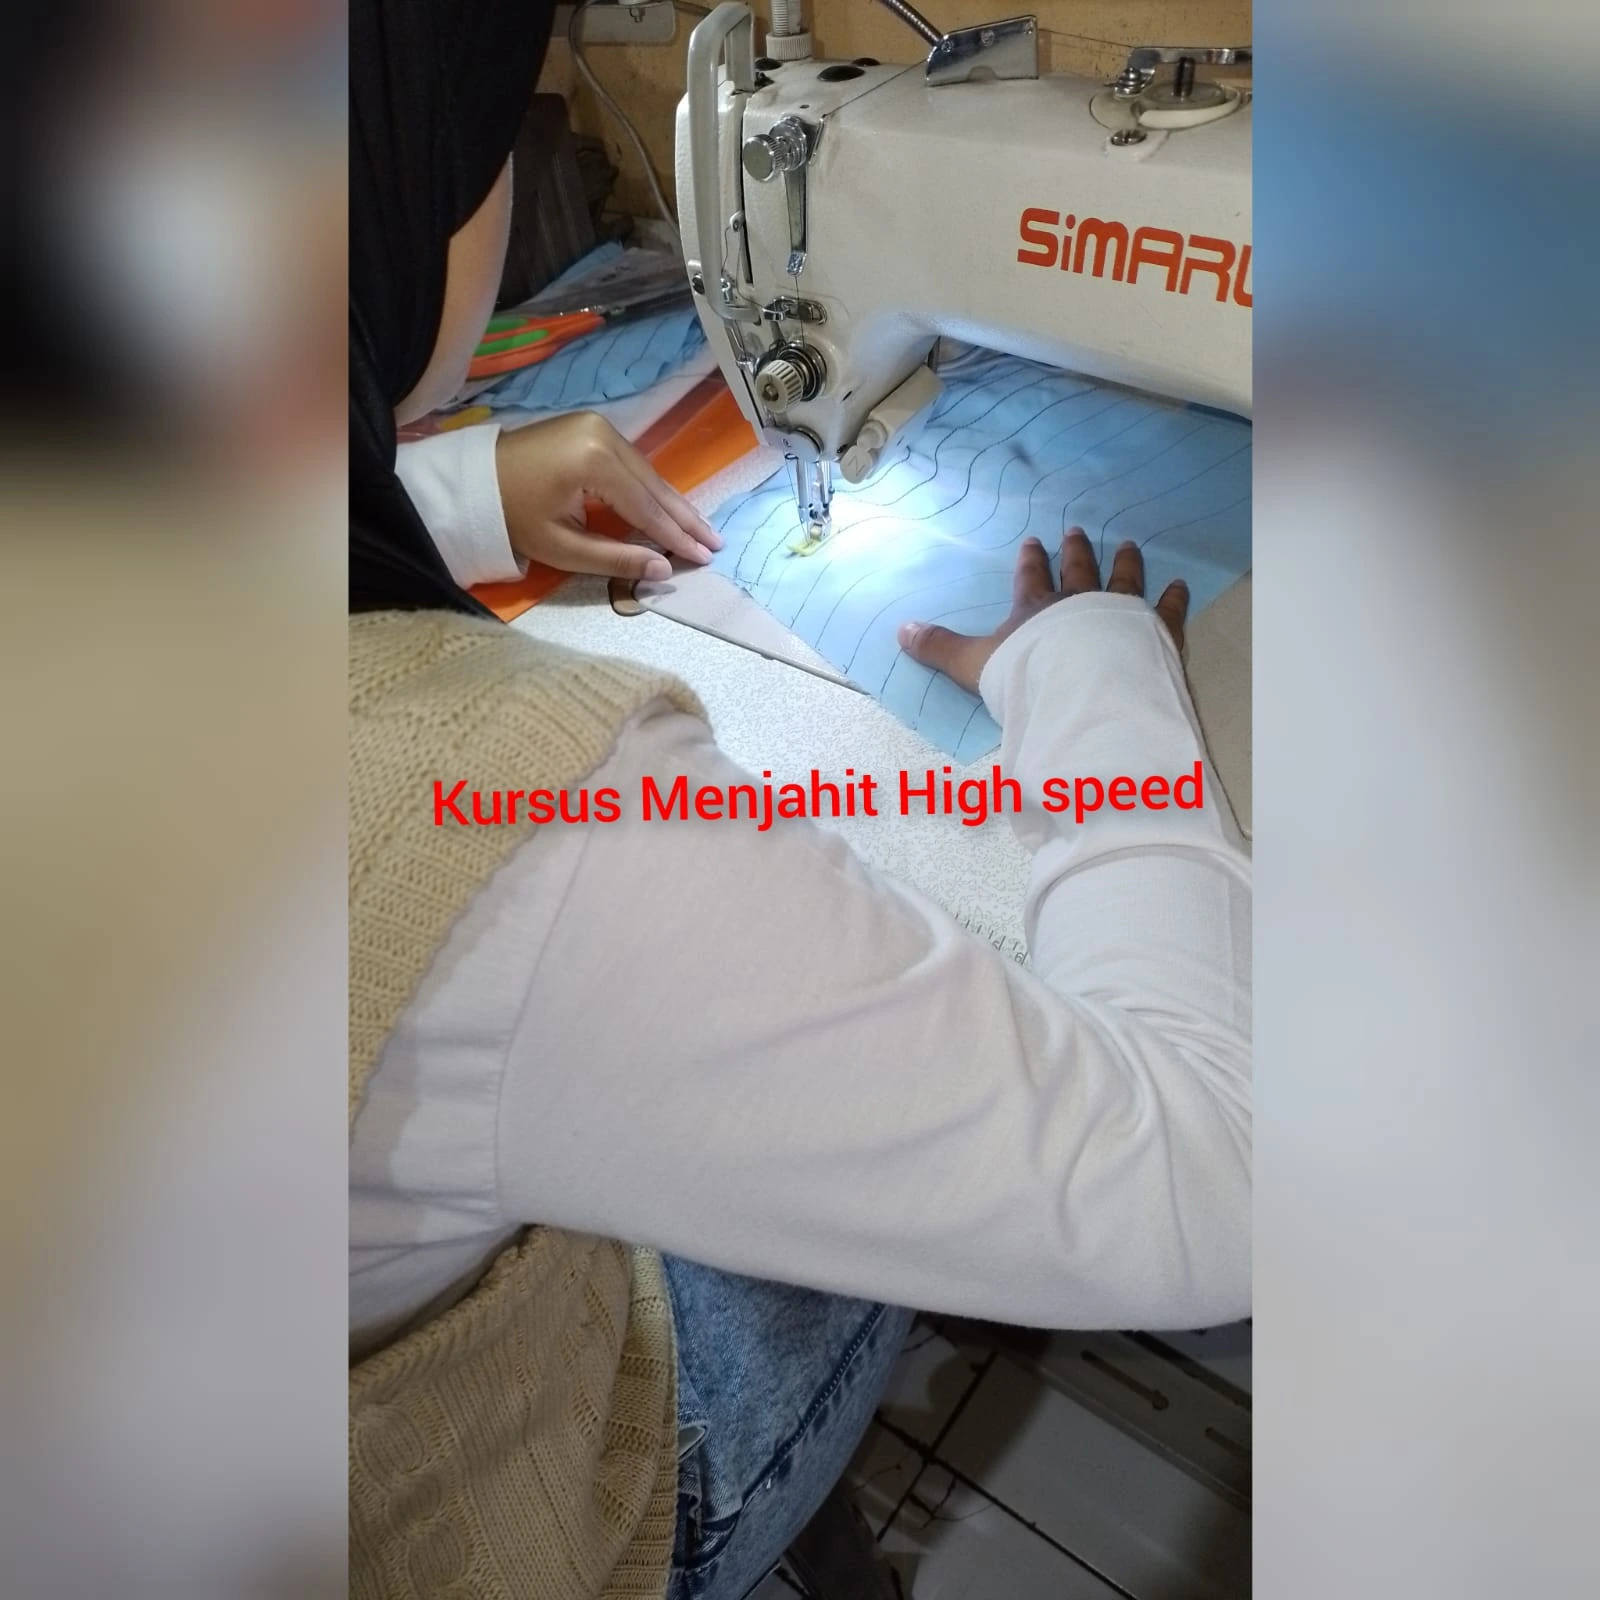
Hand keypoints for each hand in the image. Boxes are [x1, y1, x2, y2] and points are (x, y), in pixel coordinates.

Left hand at [494, 411, 721, 582]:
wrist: (475, 478)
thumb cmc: (511, 516)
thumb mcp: (560, 547)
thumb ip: (614, 559)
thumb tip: (662, 570)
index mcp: (594, 461)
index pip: (645, 507)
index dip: (675, 536)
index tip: (704, 557)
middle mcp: (603, 435)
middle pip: (653, 485)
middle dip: (684, 517)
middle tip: (715, 543)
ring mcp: (599, 426)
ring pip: (647, 473)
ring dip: (671, 503)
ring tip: (699, 530)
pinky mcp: (593, 427)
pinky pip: (632, 464)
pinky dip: (650, 488)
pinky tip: (668, 507)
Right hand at [897, 529, 1188, 694]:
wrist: (1084, 692)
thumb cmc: (1028, 678)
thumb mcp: (974, 666)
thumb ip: (940, 649)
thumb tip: (900, 630)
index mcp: (1037, 609)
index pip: (1031, 578)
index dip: (1031, 561)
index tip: (1033, 543)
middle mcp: (1080, 602)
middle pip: (1078, 570)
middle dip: (1077, 550)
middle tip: (1078, 530)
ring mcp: (1120, 613)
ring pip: (1123, 580)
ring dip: (1125, 562)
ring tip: (1128, 545)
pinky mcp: (1155, 631)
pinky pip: (1166, 609)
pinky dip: (1173, 597)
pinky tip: (1179, 584)